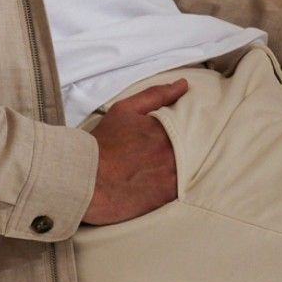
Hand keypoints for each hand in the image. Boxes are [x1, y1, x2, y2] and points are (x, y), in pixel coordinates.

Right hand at [81, 79, 188, 226]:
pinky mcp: (167, 196)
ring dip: (186, 166)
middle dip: (192, 148)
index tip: (186, 133)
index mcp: (167, 128)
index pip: (194, 126)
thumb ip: (156, 95)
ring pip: (192, 168)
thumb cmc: (103, 143)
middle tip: (173, 153)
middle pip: (196, 147)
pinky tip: (166, 182)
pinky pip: (183, 188)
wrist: (85, 180)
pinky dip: (178, 184)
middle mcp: (174, 151)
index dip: (194, 129)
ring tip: (169, 167)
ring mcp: (172, 174)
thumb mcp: (125, 110)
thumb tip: (184, 84)